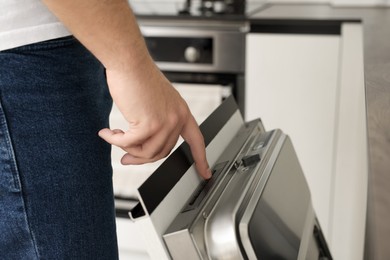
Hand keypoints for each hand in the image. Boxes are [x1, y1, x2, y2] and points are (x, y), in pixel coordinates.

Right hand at [98, 63, 211, 178]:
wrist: (129, 61)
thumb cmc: (138, 78)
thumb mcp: (155, 103)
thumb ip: (154, 124)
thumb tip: (139, 149)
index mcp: (181, 112)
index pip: (197, 141)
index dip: (201, 159)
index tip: (205, 172)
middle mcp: (177, 118)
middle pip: (161, 152)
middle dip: (140, 157)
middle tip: (126, 159)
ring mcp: (165, 122)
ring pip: (146, 152)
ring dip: (127, 149)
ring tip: (116, 137)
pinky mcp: (149, 124)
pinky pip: (130, 143)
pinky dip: (115, 141)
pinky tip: (107, 133)